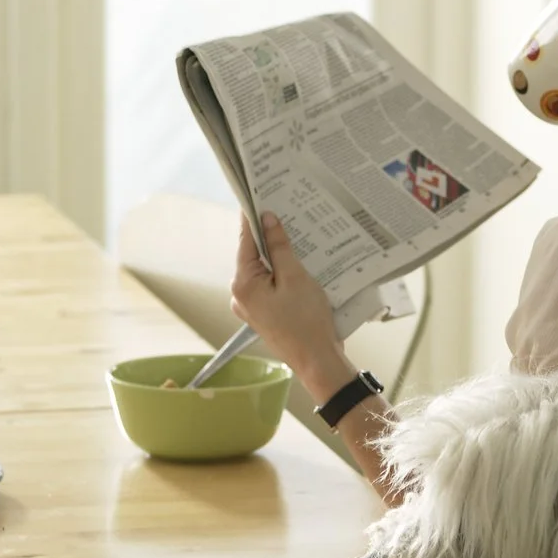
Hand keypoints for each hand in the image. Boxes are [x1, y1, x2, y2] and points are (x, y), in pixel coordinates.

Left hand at [229, 211, 346, 394]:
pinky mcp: (264, 314)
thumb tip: (268, 220)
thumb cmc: (307, 322)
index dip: (254, 217)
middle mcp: (240, 296)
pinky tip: (301, 269)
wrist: (317, 362)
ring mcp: (251, 307)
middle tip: (290, 216)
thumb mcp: (295, 277)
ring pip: (264, 271)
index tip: (259, 196)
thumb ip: (279, 247)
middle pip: (254, 256)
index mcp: (243, 284)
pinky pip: (271, 287)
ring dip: (280, 258)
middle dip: (272, 238)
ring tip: (300, 242)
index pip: (246, 240)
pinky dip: (283, 276)